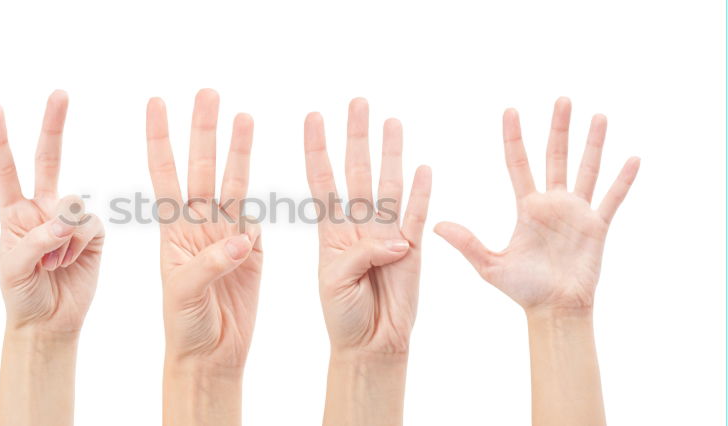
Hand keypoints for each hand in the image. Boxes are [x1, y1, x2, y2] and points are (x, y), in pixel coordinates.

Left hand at [0, 90, 103, 335]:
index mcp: (12, 211)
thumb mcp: (13, 267)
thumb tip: (65, 220)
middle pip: (47, 159)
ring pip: (73, 204)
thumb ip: (35, 239)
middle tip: (59, 93)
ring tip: (52, 263)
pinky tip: (69, 262)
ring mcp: (69, 220)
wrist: (48, 321)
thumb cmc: (20, 294)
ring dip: (62, 236)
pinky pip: (90, 225)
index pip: (3, 168)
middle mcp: (42, 208)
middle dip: (53, 125)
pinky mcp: (93, 235)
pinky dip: (78, 245)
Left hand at [146, 89, 261, 370]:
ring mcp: (226, 234)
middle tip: (207, 92)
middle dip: (203, 130)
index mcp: (171, 232)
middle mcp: (197, 225)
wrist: (211, 354)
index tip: (156, 103)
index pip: (163, 174)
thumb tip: (242, 239)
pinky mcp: (253, 248)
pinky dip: (258, 187)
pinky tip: (254, 159)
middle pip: (200, 167)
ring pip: (231, 181)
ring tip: (240, 113)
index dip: (160, 138)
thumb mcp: (185, 296)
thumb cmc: (184, 327)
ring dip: (236, 148)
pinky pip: (256, 212)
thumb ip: (209, 265)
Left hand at [305, 99, 431, 355]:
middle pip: (357, 171)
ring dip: (390, 153)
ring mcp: (386, 235)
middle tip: (358, 103)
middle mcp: (358, 226)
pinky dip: (422, 193)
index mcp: (331, 232)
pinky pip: (418, 216)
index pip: (322, 180)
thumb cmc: (343, 315)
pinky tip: (424, 167)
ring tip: (391, 121)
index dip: (318, 149)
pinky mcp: (413, 250)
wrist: (372, 344)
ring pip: (388, 185)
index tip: (312, 117)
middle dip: (357, 137)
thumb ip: (361, 255)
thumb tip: (398, 240)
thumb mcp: (336, 282)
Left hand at [434, 97, 639, 313]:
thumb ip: (467, 243)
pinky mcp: (597, 227)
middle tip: (561, 99)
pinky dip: (623, 180)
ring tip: (598, 116)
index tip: (510, 109)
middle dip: (558, 128)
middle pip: (555, 156)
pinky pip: (612, 199)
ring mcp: (577, 213)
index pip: (518, 163)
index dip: (514, 137)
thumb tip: (436, 226)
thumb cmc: (523, 290)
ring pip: (586, 169)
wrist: (554, 310)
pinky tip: (633, 158)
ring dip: (593, 144)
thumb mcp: (490, 265)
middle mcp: (553, 204)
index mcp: (527, 207)